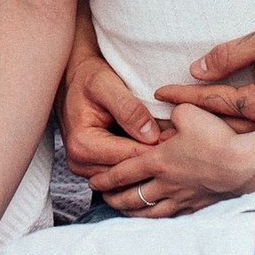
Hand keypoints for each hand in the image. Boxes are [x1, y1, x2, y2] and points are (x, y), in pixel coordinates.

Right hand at [61, 29, 167, 181]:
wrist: (73, 78)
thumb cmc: (87, 77)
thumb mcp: (105, 84)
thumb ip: (128, 109)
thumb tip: (151, 136)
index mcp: (83, 144)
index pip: (131, 157)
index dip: (158, 149)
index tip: (179, 138)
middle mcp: (80, 162)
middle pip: (129, 173)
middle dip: (155, 160)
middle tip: (181, 144)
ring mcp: (86, 169)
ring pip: (128, 178)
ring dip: (147, 165)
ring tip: (170, 147)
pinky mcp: (93, 168)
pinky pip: (122, 175)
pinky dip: (138, 165)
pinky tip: (154, 151)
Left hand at [88, 100, 254, 213]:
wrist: (246, 166)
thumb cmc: (216, 137)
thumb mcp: (188, 112)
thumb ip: (171, 110)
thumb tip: (166, 109)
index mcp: (158, 161)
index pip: (123, 172)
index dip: (106, 178)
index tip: (93, 181)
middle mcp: (166, 184)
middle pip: (132, 196)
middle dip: (115, 197)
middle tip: (103, 197)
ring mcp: (183, 198)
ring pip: (150, 211)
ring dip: (133, 211)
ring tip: (122, 210)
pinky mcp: (200, 206)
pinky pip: (173, 216)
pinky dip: (159, 218)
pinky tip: (157, 217)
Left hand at [156, 13, 254, 128]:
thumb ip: (229, 55)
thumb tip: (196, 69)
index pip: (211, 100)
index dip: (183, 94)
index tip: (158, 91)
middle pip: (219, 128)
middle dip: (188, 127)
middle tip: (156, 128)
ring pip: (235, 136)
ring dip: (205, 136)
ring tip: (177, 136)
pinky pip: (253, 134)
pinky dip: (229, 134)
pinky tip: (213, 133)